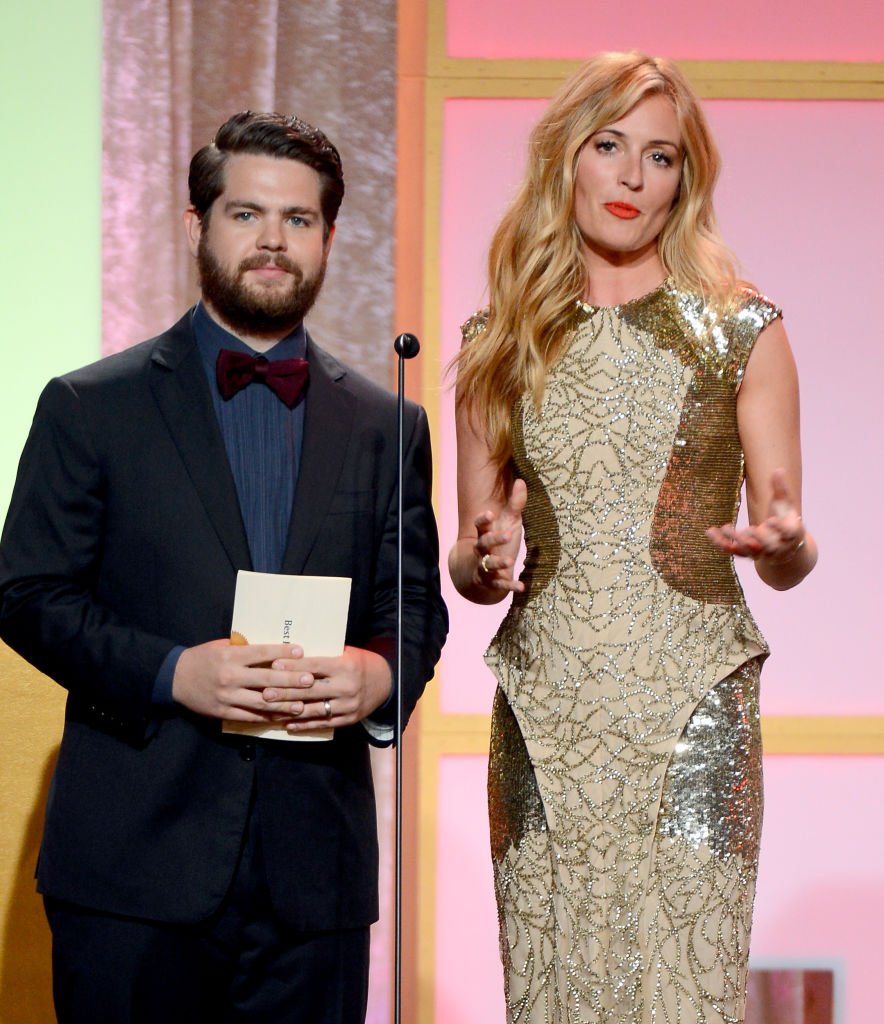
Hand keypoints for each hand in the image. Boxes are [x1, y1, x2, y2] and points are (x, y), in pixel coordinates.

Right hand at [172, 639, 311, 721]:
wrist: (175, 678)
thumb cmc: (202, 658)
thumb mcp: (221, 646)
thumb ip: (243, 648)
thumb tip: (272, 649)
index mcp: (230, 656)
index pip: (262, 653)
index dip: (282, 652)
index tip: (300, 650)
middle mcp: (230, 676)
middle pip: (267, 678)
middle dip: (291, 679)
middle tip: (310, 680)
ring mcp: (228, 696)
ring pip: (261, 701)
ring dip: (284, 703)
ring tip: (302, 704)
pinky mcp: (224, 712)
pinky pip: (250, 716)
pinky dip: (267, 716)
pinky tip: (281, 716)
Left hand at [262, 646, 392, 733]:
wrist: (387, 683)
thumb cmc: (361, 663)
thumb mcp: (348, 652)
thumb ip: (326, 654)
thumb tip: (295, 651)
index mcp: (346, 666)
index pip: (314, 666)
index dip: (294, 667)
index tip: (274, 666)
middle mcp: (347, 686)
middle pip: (310, 690)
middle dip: (286, 691)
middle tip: (265, 692)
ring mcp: (348, 705)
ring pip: (314, 709)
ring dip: (291, 711)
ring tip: (271, 710)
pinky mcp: (349, 719)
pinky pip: (323, 723)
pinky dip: (304, 725)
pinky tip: (288, 725)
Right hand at [473, 477, 527, 592]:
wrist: (485, 573)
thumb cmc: (499, 542)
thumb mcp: (509, 522)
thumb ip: (515, 504)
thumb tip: (521, 481)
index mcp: (484, 534)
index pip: (479, 526)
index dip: (483, 520)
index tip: (489, 513)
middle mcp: (482, 550)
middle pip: (483, 543)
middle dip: (494, 539)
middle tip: (507, 535)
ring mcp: (485, 567)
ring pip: (488, 565)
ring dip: (498, 562)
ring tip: (509, 561)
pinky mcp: (492, 582)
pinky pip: (499, 585)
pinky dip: (510, 586)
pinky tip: (521, 587)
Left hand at [706, 468, 804, 562]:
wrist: (783, 545)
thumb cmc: (784, 519)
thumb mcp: (785, 504)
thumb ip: (781, 489)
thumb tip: (778, 469)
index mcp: (790, 534)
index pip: (787, 533)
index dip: (780, 528)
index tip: (772, 520)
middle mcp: (776, 546)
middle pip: (766, 545)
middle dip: (757, 538)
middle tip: (748, 530)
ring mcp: (760, 552)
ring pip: (748, 551)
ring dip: (736, 541)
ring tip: (725, 528)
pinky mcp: (746, 554)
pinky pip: (732, 550)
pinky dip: (721, 543)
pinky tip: (710, 532)